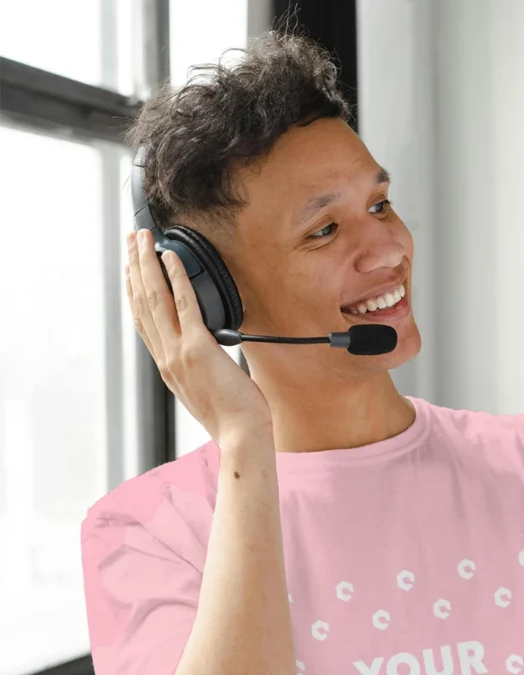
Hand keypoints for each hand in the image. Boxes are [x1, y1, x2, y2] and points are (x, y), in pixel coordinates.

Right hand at [125, 228, 271, 445]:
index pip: (143, 321)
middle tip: (130, 241)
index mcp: (167, 367)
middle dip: (135, 268)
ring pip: (155, 299)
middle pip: (142, 304)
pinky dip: (177, 278)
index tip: (131, 269)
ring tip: (142, 239)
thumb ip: (201, 366)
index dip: (134, 291)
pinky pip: (184, 305)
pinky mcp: (198, 348)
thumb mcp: (207, 389)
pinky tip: (172, 257)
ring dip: (147, 264)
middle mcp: (166, 357)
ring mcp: (178, 352)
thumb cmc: (234, 416)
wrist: (241, 435)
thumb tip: (211, 350)